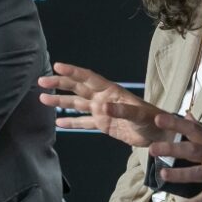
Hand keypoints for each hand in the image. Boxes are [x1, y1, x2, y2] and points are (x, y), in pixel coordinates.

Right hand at [39, 62, 169, 146]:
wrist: (160, 135)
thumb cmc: (153, 121)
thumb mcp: (139, 115)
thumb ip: (122, 111)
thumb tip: (103, 107)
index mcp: (111, 91)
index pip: (88, 78)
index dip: (73, 71)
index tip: (57, 66)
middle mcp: (103, 99)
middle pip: (77, 89)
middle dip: (60, 84)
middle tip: (42, 81)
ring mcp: (102, 112)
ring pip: (77, 105)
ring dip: (60, 102)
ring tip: (43, 99)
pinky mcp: (103, 125)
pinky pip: (84, 123)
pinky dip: (72, 122)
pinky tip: (59, 123)